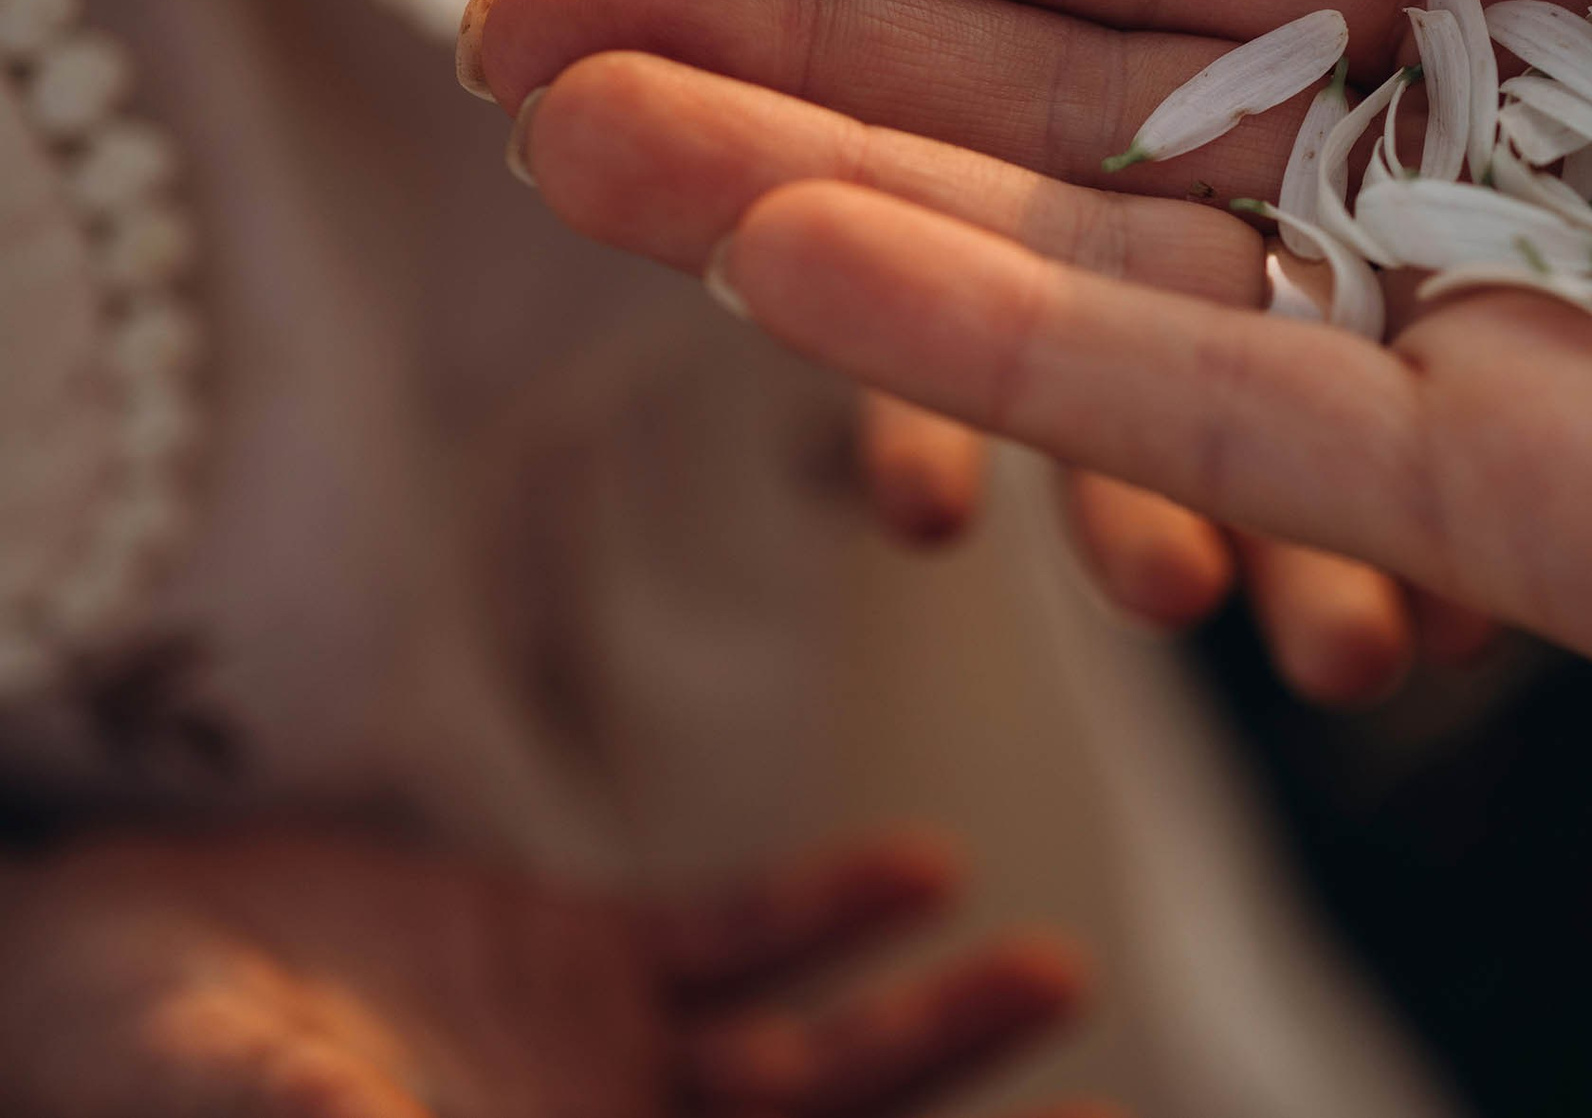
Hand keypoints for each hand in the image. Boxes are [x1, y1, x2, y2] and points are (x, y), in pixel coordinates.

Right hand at [0, 825, 1101, 1117]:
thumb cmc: (125, 1069)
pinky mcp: (576, 960)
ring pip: (808, 1075)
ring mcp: (594, 1070)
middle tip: (1115, 1117)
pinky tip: (916, 870)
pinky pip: (732, 944)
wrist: (75, 970)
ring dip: (935, 1028)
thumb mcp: (234, 1101)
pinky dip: (823, 914)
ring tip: (1060, 969)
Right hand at [487, 0, 1492, 709]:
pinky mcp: (1515, 504)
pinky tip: (896, 463)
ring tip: (574, 158)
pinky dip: (1052, 420)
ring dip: (837, 223)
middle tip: (512, 38)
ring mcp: (1466, 329)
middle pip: (1063, 108)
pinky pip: (1260, 450)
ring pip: (1105, 280)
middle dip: (785, 66)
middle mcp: (1450, 142)